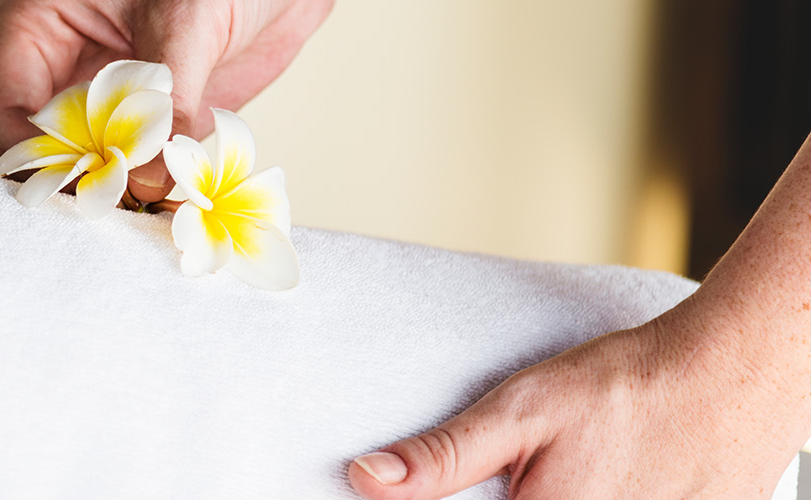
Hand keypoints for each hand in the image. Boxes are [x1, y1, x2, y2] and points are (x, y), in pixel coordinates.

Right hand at [0, 0, 332, 203]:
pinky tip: (165, 227)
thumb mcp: (187, 19)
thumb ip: (168, 99)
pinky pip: (131, 181)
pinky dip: (144, 208)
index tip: (73, 193)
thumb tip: (150, 181)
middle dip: (44, 196)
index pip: (6, 111)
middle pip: (16, 154)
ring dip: (95, 210)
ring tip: (124, 238)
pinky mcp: (145, 134)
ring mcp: (99, 108)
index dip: (31, 159)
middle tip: (81, 231)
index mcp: (37, 28)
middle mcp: (58, 74)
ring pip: (72, 176)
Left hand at [348, 302, 810, 498]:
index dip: (443, 499)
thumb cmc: (629, 387)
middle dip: (515, 490)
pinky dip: (602, 490)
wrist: (732, 374)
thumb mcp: (519, 412)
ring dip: (560, 489)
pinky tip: (607, 474)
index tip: (493, 477)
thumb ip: (442, 458)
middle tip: (538, 464)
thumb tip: (368, 479)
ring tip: (582, 463)